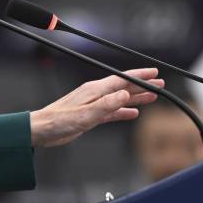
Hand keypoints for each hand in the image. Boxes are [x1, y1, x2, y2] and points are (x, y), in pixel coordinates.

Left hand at [29, 68, 163, 147]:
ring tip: (152, 97)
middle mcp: (95, 94)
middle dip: (142, 85)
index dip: (139, 76)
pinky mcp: (90, 115)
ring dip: (136, 97)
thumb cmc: (58, 120)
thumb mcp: (85, 114)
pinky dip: (123, 111)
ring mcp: (93, 104)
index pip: (122, 79)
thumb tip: (126, 95)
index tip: (154, 74)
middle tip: (160, 84)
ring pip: (120, 98)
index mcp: (95, 90)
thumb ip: (106, 105)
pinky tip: (133, 113)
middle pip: (123, 87)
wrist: (42, 129)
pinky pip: (112, 111)